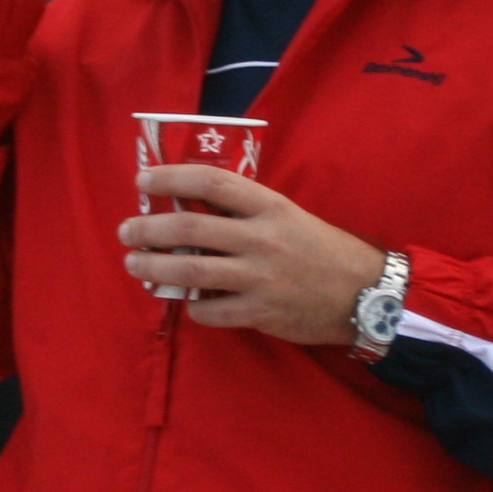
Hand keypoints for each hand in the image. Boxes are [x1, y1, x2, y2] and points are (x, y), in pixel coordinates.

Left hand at [121, 163, 384, 345]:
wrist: (365, 294)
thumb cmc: (322, 250)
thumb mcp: (289, 216)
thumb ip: (246, 212)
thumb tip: (191, 207)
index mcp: (269, 207)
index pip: (211, 183)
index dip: (172, 178)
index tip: (143, 179)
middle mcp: (262, 239)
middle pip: (190, 229)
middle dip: (149, 229)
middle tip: (127, 230)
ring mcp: (260, 278)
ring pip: (191, 273)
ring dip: (154, 268)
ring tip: (135, 265)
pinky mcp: (261, 313)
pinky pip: (210, 311)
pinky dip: (191, 307)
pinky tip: (187, 302)